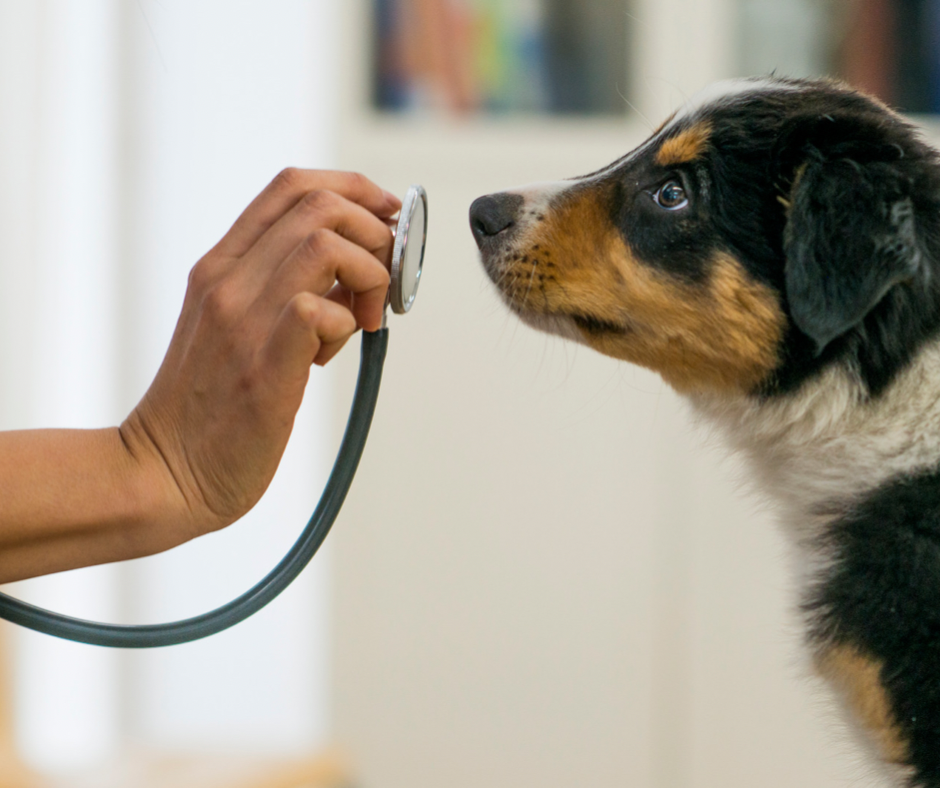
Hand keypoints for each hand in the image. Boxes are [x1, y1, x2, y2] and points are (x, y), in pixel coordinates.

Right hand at [121, 169, 400, 541]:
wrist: (164, 471)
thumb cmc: (209, 406)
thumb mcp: (235, 326)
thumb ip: (282, 289)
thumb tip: (355, 271)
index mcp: (221, 265)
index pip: (292, 186)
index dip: (354, 188)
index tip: (386, 216)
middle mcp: (227, 281)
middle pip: (320, 205)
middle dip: (375, 233)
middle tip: (382, 282)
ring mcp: (241, 320)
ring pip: (326, 245)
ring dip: (368, 276)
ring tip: (363, 321)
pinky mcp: (262, 366)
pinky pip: (317, 309)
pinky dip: (347, 323)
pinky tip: (330, 356)